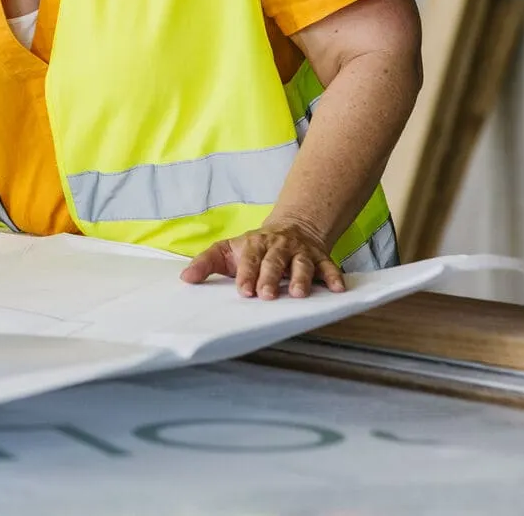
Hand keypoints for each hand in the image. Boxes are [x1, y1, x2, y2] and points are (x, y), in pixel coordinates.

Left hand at [180, 221, 346, 298]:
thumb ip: (205, 263)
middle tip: (266, 295)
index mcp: (254, 245)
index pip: (249, 259)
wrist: (292, 228)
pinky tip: (338, 289)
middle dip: (270, 277)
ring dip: (300, 278)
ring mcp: (300, 252)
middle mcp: (278, 247)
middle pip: (274, 261)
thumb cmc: (253, 248)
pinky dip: (334, 277)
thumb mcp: (226, 251)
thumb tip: (185, 279)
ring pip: (301, 264)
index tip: (243, 290)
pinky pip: (329, 267)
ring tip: (298, 294)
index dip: (246, 274)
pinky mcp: (320, 258)